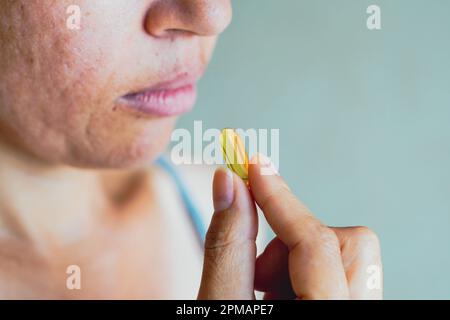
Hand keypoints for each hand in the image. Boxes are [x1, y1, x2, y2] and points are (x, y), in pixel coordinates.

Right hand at [198, 155, 382, 299]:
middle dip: (297, 243)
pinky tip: (280, 299)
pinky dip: (305, 276)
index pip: (316, 244)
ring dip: (296, 264)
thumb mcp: (222, 308)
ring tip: (265, 297)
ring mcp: (361, 312)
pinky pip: (342, 273)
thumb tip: (228, 184)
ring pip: (347, 257)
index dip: (281, 199)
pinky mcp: (353, 308)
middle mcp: (358, 316)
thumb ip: (227, 246)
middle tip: (259, 273)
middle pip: (352, 245)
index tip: (254, 166)